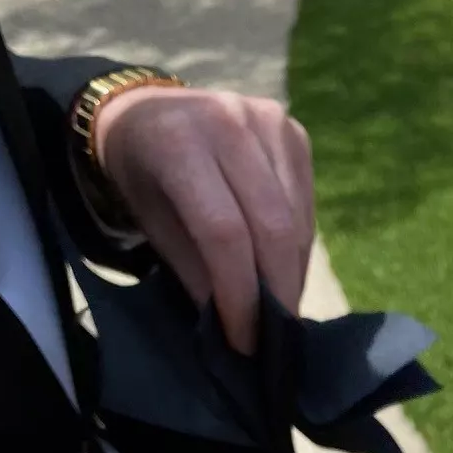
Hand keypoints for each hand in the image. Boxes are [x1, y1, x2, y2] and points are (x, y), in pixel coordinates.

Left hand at [94, 86, 313, 354]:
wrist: (149, 111)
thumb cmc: (145, 176)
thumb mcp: (153, 225)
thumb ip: (193, 273)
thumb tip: (235, 327)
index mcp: (179, 142)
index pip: (224, 232)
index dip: (239, 294)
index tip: (244, 340)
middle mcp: (228, 121)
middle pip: (271, 225)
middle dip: (277, 292)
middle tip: (274, 337)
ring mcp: (268, 120)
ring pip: (296, 219)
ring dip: (293, 274)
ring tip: (280, 310)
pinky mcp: (293, 131)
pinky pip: (306, 204)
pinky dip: (299, 248)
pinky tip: (285, 272)